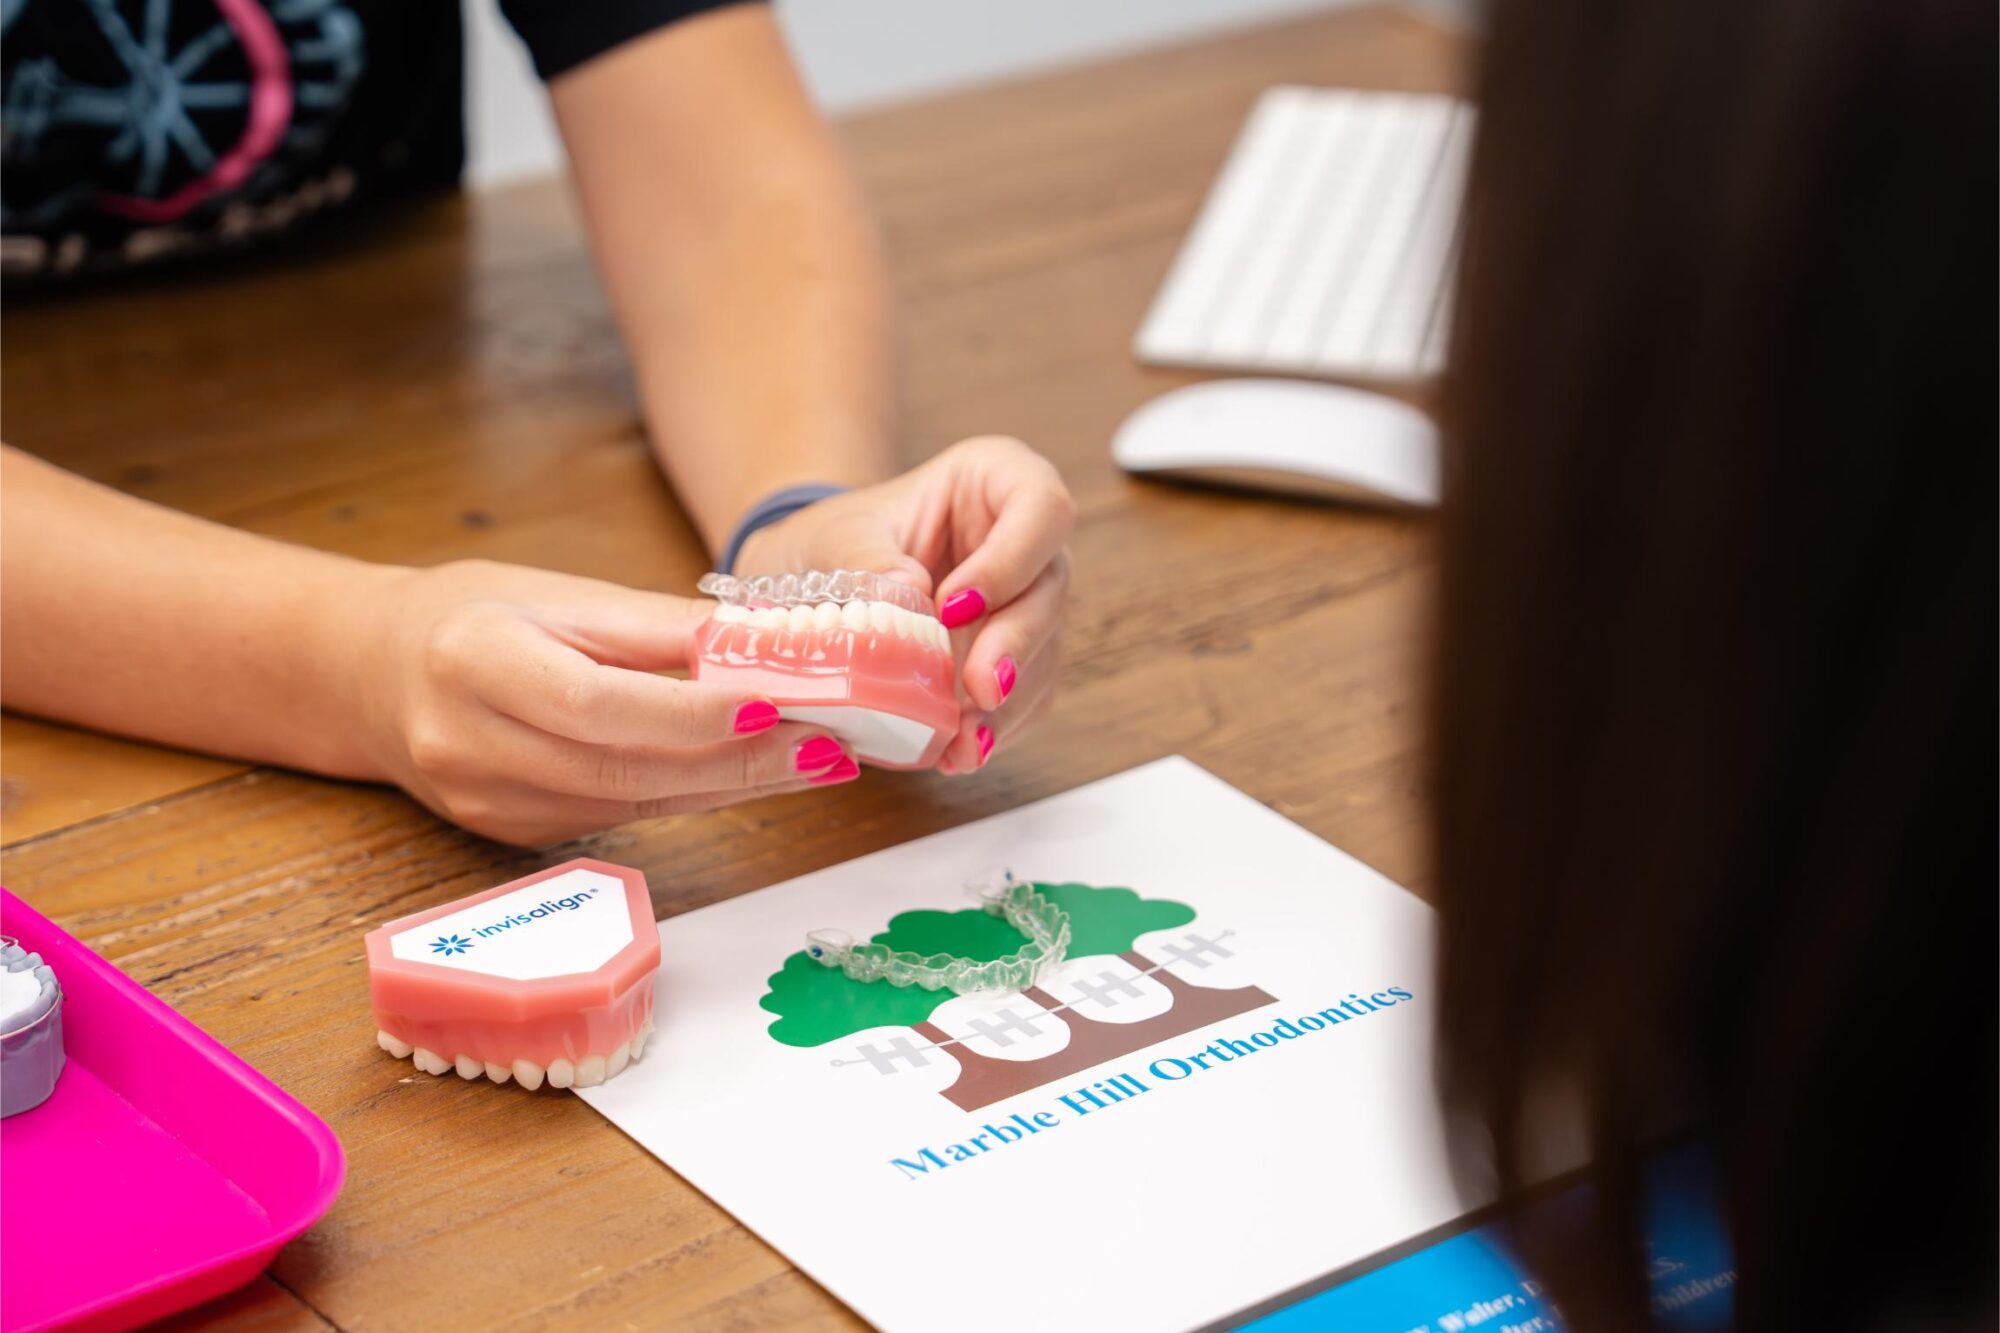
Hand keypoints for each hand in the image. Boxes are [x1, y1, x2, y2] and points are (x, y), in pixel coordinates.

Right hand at [339, 560, 858, 844]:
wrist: (369, 679)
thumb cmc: (468, 617)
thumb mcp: (556, 595)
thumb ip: (657, 628)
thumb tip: (765, 643)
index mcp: (474, 665)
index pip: (599, 705)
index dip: (695, 713)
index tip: (782, 701)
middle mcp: (473, 746)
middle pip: (628, 767)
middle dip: (744, 759)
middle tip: (833, 742)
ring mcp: (493, 803)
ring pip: (638, 801)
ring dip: (738, 784)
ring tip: (820, 758)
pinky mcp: (518, 835)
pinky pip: (625, 815)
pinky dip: (697, 794)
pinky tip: (756, 774)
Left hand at [735, 436, 1073, 771]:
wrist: (814, 581)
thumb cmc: (830, 540)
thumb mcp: (832, 538)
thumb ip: (867, 559)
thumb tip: (909, 593)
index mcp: (995, 480)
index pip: (1040, 507)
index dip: (1011, 560)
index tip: (954, 605)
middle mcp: (1026, 540)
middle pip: (1049, 591)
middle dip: (1015, 647)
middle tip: (980, 692)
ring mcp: (1028, 603)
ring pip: (1045, 653)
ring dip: (1008, 705)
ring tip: (964, 744)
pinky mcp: (1018, 661)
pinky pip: (1027, 698)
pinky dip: (996, 729)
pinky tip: (960, 752)